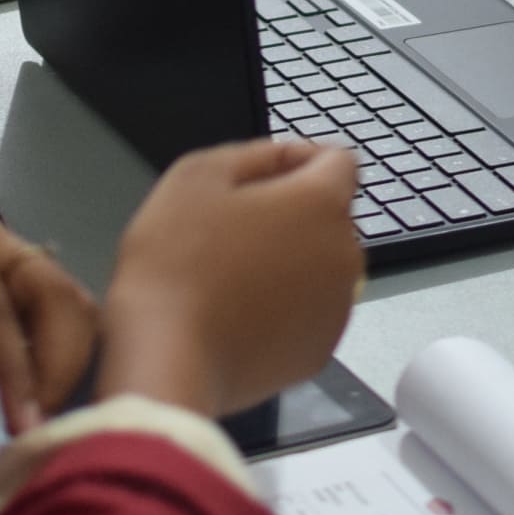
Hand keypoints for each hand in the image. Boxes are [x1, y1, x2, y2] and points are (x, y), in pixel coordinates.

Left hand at [0, 200, 97, 432]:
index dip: (15, 366)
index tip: (24, 427)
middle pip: (47, 288)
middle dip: (54, 359)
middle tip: (40, 425)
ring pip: (61, 298)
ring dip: (63, 358)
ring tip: (41, 416)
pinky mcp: (4, 273)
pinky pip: (49, 309)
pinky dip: (55, 353)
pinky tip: (39, 398)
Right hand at [101, 140, 365, 418]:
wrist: (168, 359)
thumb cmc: (176, 265)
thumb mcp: (197, 176)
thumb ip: (255, 154)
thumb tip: (286, 158)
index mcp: (321, 204)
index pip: (338, 160)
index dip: (298, 160)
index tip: (261, 178)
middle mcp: (345, 254)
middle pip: (328, 216)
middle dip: (289, 214)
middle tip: (230, 231)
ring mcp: (337, 307)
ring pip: (319, 265)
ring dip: (288, 261)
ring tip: (230, 276)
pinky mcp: (320, 350)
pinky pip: (308, 312)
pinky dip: (284, 307)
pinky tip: (239, 313)